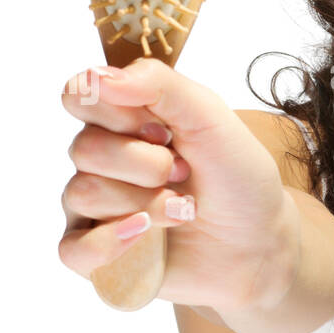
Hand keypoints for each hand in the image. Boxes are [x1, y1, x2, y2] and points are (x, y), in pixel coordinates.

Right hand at [58, 57, 298, 311]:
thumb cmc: (237, 178)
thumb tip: (96, 78)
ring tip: (185, 210)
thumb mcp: (211, 118)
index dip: (117, 112)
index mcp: (123, 120)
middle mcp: (102, 161)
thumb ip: (159, 84)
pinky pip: (72, 249)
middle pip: (84, 148)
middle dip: (145, 163)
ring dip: (146, 203)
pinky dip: (108, 242)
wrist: (260, 241)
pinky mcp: (99, 254)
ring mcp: (97, 209)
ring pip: (83, 194)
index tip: (163, 129)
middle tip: (185, 173)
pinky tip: (144, 234)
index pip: (79, 96)